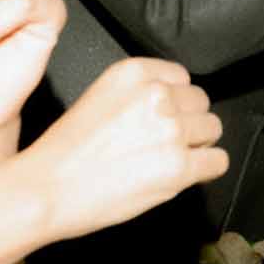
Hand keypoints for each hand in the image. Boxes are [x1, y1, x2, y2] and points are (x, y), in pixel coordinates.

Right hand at [20, 57, 227, 241]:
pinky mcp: (180, 166)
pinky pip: (218, 161)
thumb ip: (139, 95)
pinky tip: (186, 175)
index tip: (159, 118)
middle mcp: (157, 95)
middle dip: (187, 122)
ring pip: (213, 129)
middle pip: (200, 102)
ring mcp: (171, 130)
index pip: (182, 78)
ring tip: (170, 160)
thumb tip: (175, 105)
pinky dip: (206, 169)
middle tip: (163, 144)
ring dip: (198, 145)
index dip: (174, 101)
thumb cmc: (65, 152)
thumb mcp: (100, 98)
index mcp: (133, 73)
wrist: (45, 190)